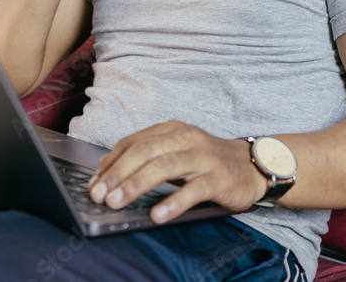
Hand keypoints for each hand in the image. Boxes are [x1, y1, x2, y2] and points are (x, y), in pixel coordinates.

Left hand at [87, 121, 267, 223]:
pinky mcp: (219, 178)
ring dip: (136, 185)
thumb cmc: (206, 161)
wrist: (252, 166)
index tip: (94, 183)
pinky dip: (173, 202)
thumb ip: (146, 159)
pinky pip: (193, 189)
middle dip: (117, 173)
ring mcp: (203, 157)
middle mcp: (185, 138)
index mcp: (171, 130)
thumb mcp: (175, 152)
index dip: (110, 163)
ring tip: (118, 202)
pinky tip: (157, 215)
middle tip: (100, 194)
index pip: (133, 142)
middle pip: (144, 152)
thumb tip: (107, 174)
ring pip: (164, 167)